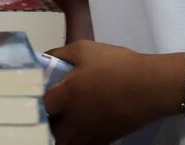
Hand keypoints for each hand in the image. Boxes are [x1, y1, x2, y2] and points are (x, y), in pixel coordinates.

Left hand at [45, 41, 182, 144]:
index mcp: (66, 95)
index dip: (33, 104)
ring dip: (61, 135)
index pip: (40, 107)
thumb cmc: (117, 65)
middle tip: (47, 114)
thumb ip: (60, 53)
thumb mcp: (84, 49)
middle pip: (51, 131)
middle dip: (46, 124)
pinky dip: (79, 141)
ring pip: (68, 143)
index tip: (32, 98)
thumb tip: (45, 56)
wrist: (151, 85)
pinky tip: (80, 131)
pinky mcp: (107, 138)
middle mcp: (75, 118)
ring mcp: (91, 131)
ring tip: (60, 125)